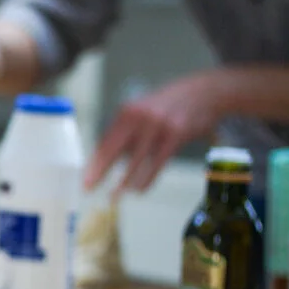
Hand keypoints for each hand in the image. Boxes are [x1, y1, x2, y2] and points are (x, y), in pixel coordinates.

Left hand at [86, 72, 224, 192]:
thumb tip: (106, 160)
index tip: (86, 179)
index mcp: (127, 112)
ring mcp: (158, 125)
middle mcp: (140, 117)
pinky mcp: (176, 134)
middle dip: (101, 171)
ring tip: (114, 196)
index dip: (94, 162)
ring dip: (124, 182)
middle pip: (115, 150)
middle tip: (90, 188)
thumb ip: (126, 133)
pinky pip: (158, 162)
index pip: (106, 142)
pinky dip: (147, 179)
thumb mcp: (142, 111)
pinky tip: (139, 189)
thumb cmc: (167, 106)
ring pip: (136, 160)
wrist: (203, 91)